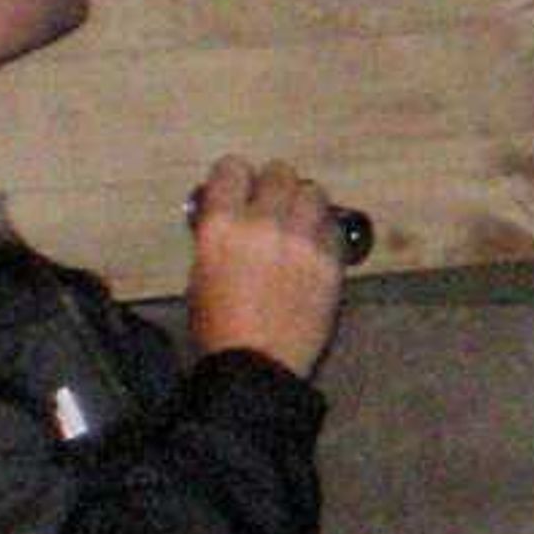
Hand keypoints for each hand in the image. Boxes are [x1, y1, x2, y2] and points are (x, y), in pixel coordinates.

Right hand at [186, 155, 347, 380]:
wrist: (257, 364)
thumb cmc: (219, 327)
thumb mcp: (200, 273)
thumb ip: (219, 235)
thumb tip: (231, 217)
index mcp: (221, 226)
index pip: (232, 169)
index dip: (236, 178)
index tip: (240, 187)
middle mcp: (263, 223)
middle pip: (279, 172)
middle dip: (274, 186)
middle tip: (273, 204)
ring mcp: (302, 240)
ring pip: (313, 192)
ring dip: (304, 203)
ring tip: (298, 223)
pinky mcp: (330, 260)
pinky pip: (333, 226)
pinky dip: (325, 231)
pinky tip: (315, 247)